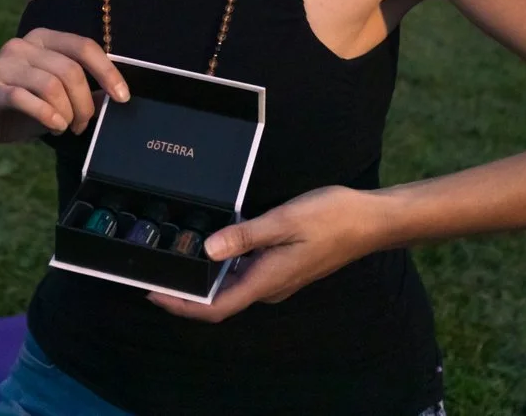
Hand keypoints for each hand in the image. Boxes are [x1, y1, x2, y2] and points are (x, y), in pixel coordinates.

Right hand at [0, 28, 129, 156]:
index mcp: (42, 40)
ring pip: (51, 85)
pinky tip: (54, 128)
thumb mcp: (54, 97)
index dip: (107, 72)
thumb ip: (80, 91)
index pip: (84, 47)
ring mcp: (3, 64)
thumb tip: (113, 94)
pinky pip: (23, 98)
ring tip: (64, 128)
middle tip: (82, 125)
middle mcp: (22, 46)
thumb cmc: (18, 108)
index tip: (122, 97)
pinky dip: (46, 115)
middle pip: (70, 70)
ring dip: (66, 113)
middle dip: (85, 103)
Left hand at [146, 185, 386, 322]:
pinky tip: (216, 244)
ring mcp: (278, 278)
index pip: (216, 307)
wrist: (370, 220)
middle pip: (221, 300)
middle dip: (187, 293)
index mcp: (267, 280)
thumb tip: (208, 251)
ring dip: (206, 279)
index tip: (154, 294)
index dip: (182, 305)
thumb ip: (245, 235)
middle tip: (157, 274)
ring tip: (178, 257)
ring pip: (234, 286)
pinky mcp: (284, 266)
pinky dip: (226, 266)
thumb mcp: (284, 220)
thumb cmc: (332, 217)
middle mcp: (270, 286)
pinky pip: (247, 272)